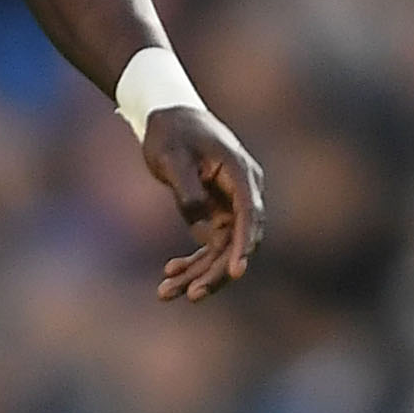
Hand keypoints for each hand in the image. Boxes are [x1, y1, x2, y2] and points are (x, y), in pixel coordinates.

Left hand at [141, 104, 265, 301]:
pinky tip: (170, 271)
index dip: (243, 245)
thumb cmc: (170, 132)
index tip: (236, 271)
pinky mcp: (217, 213)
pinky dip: (192, 261)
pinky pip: (211, 245)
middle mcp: (242, 192)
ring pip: (223, 250)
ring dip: (198, 273)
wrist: (167, 117)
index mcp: (239, 172)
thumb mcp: (172, 156)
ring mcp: (231, 205)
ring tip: (165, 292)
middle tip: (190, 294)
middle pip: (238, 241)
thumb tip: (199, 221)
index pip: (249, 214)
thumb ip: (187, 187)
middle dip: (215, 272)